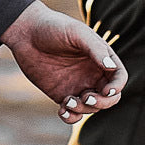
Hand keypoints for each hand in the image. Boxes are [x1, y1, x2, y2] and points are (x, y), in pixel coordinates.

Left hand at [0, 0, 127, 123]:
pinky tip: (62, 110)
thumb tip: (111, 67)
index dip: (117, 86)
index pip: (119, 77)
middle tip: (87, 97)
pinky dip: (71, 117)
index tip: (106, 90)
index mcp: (101, 58)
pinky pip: (73, 113)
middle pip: (110, 97)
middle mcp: (93, 74)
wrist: (26, 33)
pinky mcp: (62, 95)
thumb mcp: (76, 33)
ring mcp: (78, 86)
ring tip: (68, 100)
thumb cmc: (54, 27)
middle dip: (103, 102)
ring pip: (92, 107)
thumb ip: (95, 49)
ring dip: (84, 109)